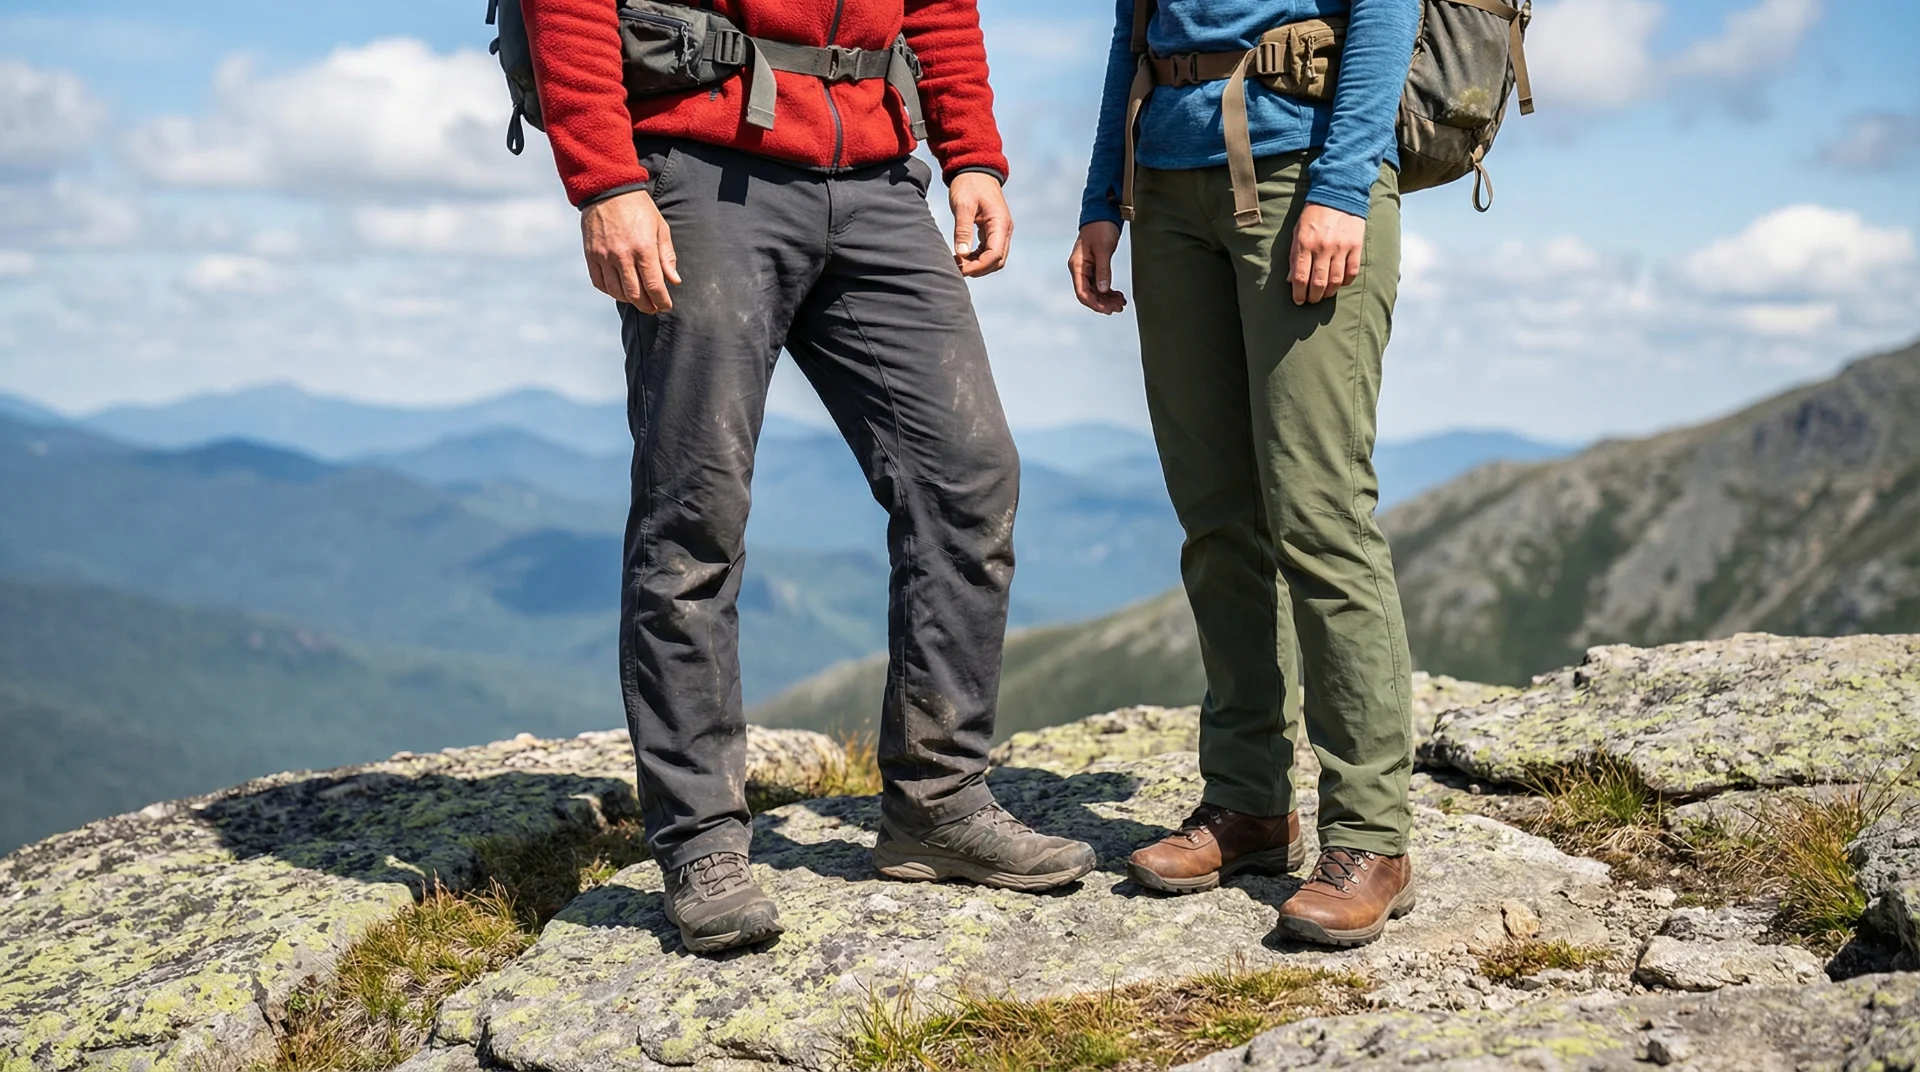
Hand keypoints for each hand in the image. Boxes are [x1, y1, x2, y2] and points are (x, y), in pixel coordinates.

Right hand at [580, 190, 680, 312]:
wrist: (608, 190)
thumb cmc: (639, 208)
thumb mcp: (660, 227)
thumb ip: (667, 256)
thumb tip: (674, 281)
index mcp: (644, 248)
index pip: (654, 286)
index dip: (661, 301)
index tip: (666, 306)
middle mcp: (623, 255)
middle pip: (635, 294)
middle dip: (647, 306)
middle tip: (653, 307)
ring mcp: (604, 256)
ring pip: (617, 292)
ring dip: (629, 300)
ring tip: (638, 299)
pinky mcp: (591, 255)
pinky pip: (600, 283)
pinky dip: (610, 291)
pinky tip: (619, 289)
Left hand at [950, 171, 1012, 277]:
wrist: (975, 169)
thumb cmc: (969, 184)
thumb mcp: (963, 204)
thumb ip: (963, 229)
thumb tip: (962, 254)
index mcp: (1000, 223)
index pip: (995, 255)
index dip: (978, 267)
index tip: (960, 269)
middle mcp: (1005, 230)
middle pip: (997, 261)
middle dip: (978, 269)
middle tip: (957, 268)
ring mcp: (1001, 231)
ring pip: (994, 259)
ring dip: (978, 265)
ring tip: (957, 263)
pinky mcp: (994, 231)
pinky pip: (989, 251)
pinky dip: (977, 258)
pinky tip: (962, 257)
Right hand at [1068, 222, 1126, 314]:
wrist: (1102, 213)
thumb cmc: (1101, 228)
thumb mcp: (1103, 249)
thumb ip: (1103, 270)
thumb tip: (1103, 290)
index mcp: (1077, 266)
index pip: (1082, 292)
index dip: (1094, 303)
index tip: (1108, 310)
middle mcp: (1079, 270)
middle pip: (1089, 294)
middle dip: (1103, 303)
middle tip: (1119, 308)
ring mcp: (1086, 269)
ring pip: (1095, 291)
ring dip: (1107, 299)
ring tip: (1121, 303)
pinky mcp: (1094, 267)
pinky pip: (1100, 284)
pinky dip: (1108, 291)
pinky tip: (1118, 295)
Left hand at [1288, 204, 1364, 304]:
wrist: (1338, 194)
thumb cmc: (1314, 214)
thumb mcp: (1297, 231)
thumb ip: (1294, 255)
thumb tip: (1290, 279)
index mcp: (1305, 244)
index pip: (1300, 277)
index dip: (1298, 293)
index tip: (1298, 300)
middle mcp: (1323, 248)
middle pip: (1318, 283)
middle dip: (1313, 297)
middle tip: (1311, 300)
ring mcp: (1341, 247)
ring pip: (1335, 281)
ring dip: (1328, 292)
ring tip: (1324, 294)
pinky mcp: (1355, 246)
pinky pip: (1351, 272)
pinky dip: (1345, 281)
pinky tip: (1340, 283)